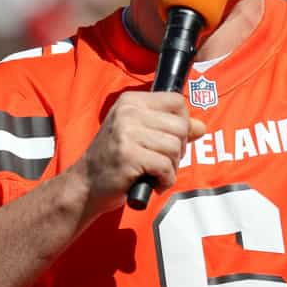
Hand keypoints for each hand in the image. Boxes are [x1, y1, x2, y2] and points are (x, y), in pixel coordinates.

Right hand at [71, 91, 205, 218]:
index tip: (171, 140)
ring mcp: (127, 133)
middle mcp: (128, 112)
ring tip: (155, 173)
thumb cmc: (115, 160)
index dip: (183, 123)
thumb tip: (201, 127)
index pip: (176, 101)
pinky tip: (152, 183)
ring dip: (171, 167)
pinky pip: (166, 167)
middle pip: (180, 126)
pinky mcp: (129, 156)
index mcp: (131, 101)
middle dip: (178, 150)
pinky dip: (165, 180)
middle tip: (162, 162)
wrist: (85, 185)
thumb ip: (171, 129)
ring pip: (174, 147)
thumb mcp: (141, 135)